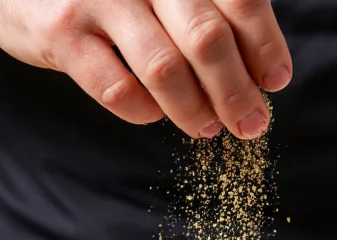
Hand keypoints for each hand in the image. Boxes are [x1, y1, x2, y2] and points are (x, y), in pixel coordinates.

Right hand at [0, 0, 291, 138]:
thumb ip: (203, 12)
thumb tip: (261, 73)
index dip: (264, 44)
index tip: (275, 81)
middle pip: (207, 37)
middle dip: (236, 91)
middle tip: (251, 124)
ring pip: (164, 69)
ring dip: (194, 109)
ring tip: (208, 129)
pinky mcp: (61, 32)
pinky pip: (117, 88)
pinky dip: (144, 112)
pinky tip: (153, 115)